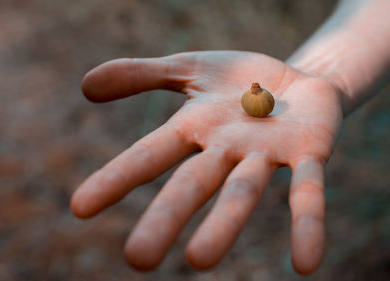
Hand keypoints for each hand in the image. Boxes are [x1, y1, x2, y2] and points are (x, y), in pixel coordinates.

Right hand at [70, 51, 342, 274]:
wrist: (297, 79)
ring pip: (242, 192)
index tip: (80, 208)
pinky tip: (306, 265)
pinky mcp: (309, 154)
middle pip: (192, 185)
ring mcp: (266, 155)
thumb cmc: (238, 81)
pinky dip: (306, 223)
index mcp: (195, 129)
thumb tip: (85, 86)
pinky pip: (307, 191)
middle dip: (166, 219)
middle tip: (137, 260)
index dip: (117, 178)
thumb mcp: (189, 68)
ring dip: (224, 225)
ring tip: (200, 260)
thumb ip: (142, 74)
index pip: (150, 154)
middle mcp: (226, 150)